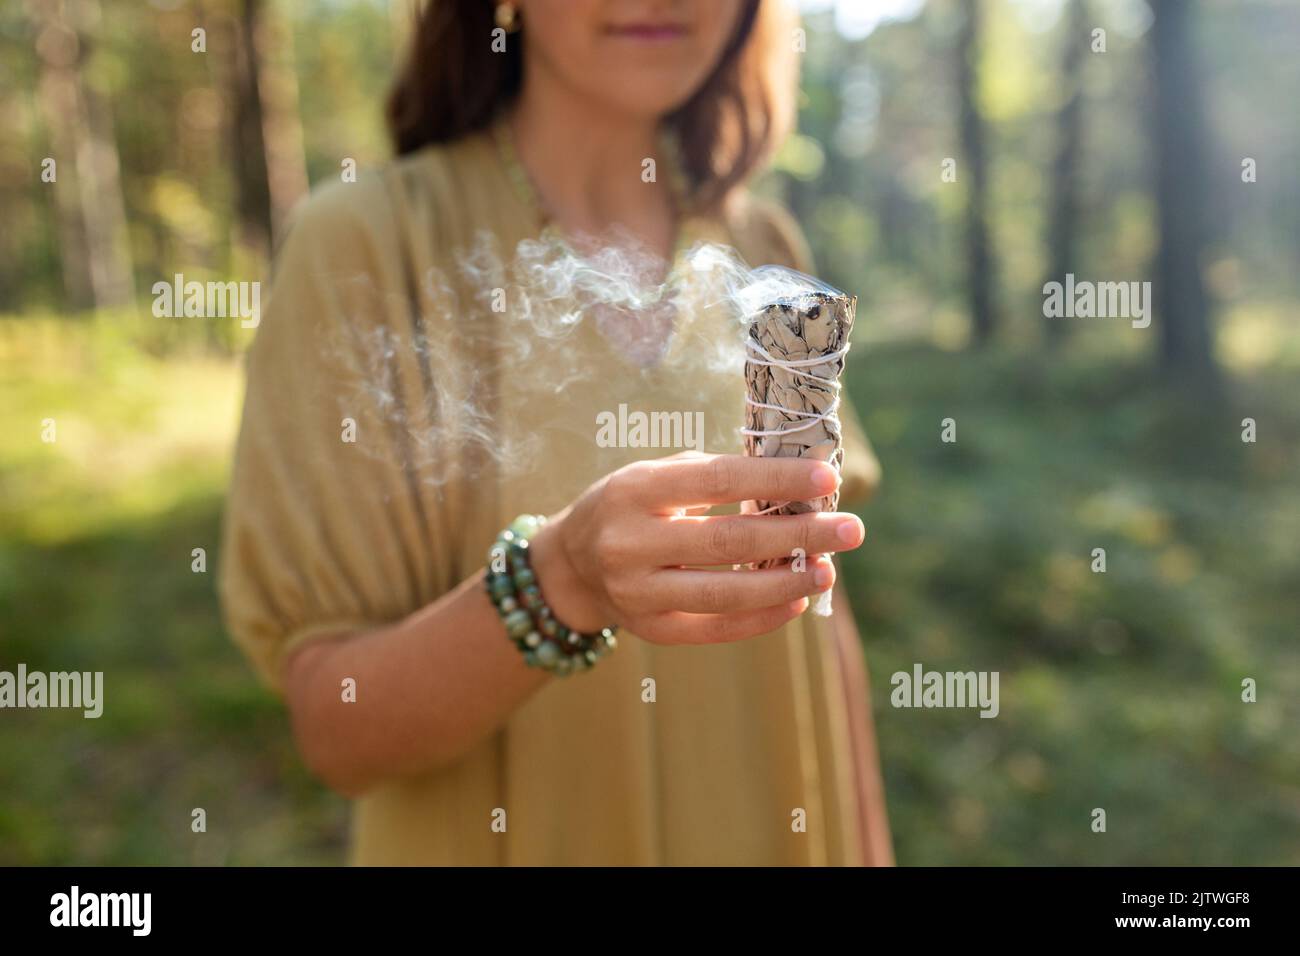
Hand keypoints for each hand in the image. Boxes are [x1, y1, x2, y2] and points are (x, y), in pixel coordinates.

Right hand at [528, 452, 865, 644]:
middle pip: (731, 541)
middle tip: (851, 530)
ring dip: (787, 582)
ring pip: (727, 592)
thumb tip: (793, 489)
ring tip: (828, 570)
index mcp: (634, 490)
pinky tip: (797, 601)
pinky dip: (763, 617)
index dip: (777, 480)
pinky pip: (717, 628)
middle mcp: (630, 543)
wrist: (571, 565)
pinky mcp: (651, 630)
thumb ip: (714, 478)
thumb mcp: (655, 476)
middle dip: (799, 535)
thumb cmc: (630, 508)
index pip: (719, 481)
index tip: (827, 479)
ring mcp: (638, 592)